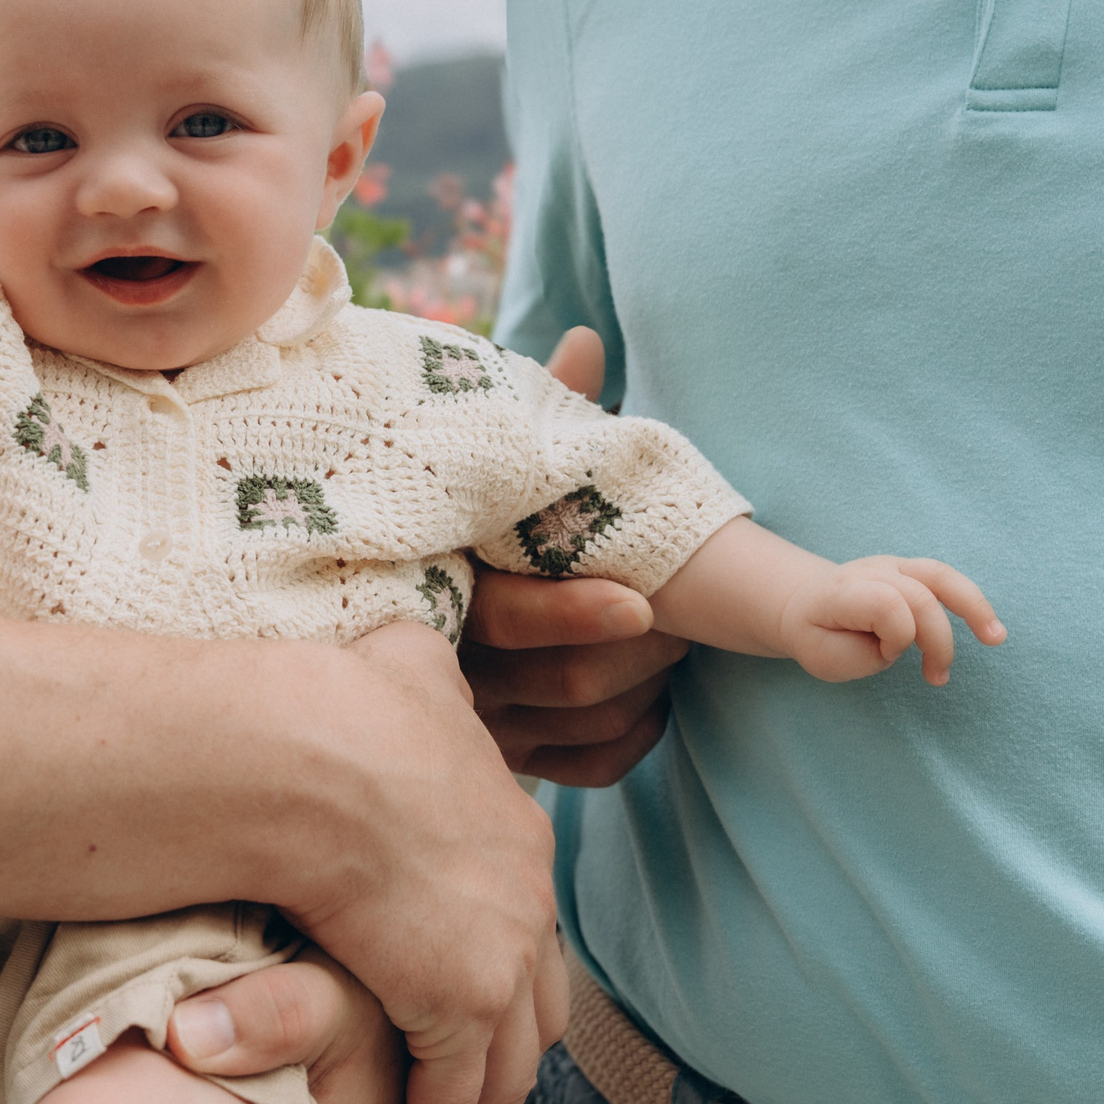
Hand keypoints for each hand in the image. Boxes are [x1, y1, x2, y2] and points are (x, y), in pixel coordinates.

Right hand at [311, 619, 564, 1103]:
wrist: (310, 749)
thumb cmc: (333, 702)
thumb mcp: (400, 665)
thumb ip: (418, 667)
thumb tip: (415, 650)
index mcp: (513, 829)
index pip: (521, 921)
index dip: (492, 968)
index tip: (449, 1006)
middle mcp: (527, 894)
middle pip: (536, 1003)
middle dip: (501, 1058)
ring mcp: (503, 950)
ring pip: (505, 1068)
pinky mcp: (461, 1001)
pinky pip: (452, 1102)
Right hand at [460, 328, 689, 786]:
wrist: (419, 623)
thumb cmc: (479, 529)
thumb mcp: (503, 475)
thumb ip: (543, 416)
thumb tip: (585, 338)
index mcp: (445, 588)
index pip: (507, 617)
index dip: (572, 613)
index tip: (640, 600)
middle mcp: (454, 668)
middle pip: (569, 680)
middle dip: (645, 648)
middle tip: (685, 617)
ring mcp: (479, 724)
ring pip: (587, 723)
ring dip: (648, 688)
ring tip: (674, 647)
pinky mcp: (508, 760)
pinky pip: (589, 765)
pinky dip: (633, 738)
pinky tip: (651, 704)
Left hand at [780, 557, 1005, 684]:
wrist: (803, 604)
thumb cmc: (817, 637)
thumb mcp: (823, 657)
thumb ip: (862, 653)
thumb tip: (904, 640)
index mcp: (844, 591)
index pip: (887, 603)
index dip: (897, 637)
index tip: (886, 656)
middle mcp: (871, 571)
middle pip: (920, 595)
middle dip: (938, 640)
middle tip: (938, 678)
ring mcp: (893, 566)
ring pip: (940, 576)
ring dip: (973, 608)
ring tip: (995, 638)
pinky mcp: (910, 570)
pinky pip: (947, 580)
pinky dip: (971, 603)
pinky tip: (989, 629)